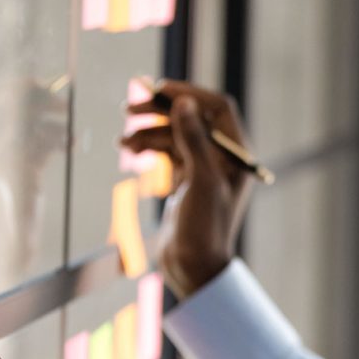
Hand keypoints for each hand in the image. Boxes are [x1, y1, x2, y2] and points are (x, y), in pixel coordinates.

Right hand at [121, 81, 253, 298]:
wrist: (193, 268)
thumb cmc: (205, 228)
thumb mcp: (201, 181)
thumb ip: (193, 140)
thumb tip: (184, 102)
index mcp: (236, 155)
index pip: (216, 109)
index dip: (188, 94)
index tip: (159, 90)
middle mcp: (221, 158)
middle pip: (191, 118)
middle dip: (160, 112)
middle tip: (129, 109)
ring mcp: (202, 169)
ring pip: (174, 135)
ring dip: (147, 132)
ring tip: (123, 141)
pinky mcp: (184, 181)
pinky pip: (165, 152)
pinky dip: (148, 147)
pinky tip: (129, 149)